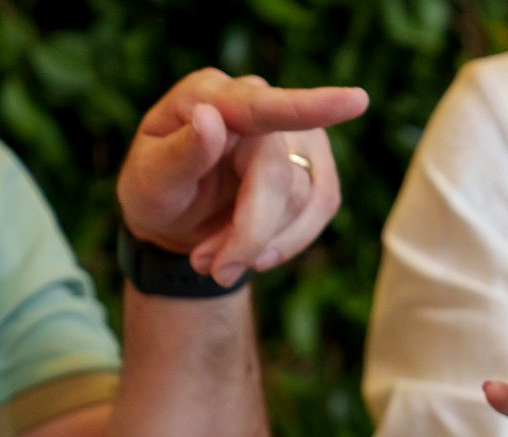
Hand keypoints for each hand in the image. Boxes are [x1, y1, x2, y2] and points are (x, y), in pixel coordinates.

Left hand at [116, 68, 369, 287]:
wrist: (173, 219)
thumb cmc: (155, 192)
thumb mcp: (149, 179)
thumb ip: (179, 153)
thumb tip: (212, 120)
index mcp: (210, 95)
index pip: (261, 107)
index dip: (309, 107)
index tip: (357, 101)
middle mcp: (257, 103)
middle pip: (279, 175)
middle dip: (249, 232)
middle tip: (214, 271)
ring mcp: (292, 133)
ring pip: (305, 198)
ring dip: (261, 243)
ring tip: (216, 263)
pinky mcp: (314, 164)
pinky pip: (322, 208)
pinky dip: (288, 241)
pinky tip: (253, 255)